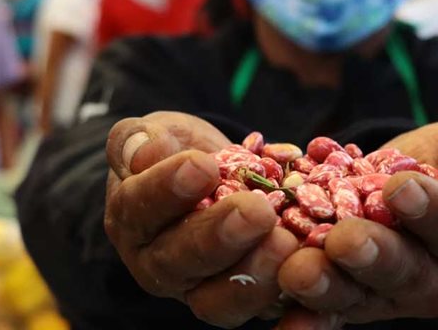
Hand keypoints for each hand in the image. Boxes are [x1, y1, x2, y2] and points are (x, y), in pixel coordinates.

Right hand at [104, 112, 298, 327]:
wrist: (207, 174)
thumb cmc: (174, 150)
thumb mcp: (155, 132)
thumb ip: (139, 138)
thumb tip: (142, 152)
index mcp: (130, 219)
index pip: (139, 207)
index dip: (167, 189)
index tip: (201, 166)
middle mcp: (158, 263)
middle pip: (180, 260)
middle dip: (219, 236)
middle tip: (256, 211)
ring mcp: (198, 288)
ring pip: (217, 299)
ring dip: (253, 274)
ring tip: (285, 241)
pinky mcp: (240, 299)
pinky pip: (259, 306)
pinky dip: (284, 288)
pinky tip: (307, 260)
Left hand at [275, 122, 437, 327]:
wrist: (403, 185)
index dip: (430, 210)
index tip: (401, 190)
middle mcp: (432, 277)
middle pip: (403, 271)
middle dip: (373, 256)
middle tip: (345, 240)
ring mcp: (387, 295)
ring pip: (358, 295)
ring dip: (328, 287)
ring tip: (299, 271)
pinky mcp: (349, 303)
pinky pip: (326, 314)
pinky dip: (304, 319)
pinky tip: (283, 321)